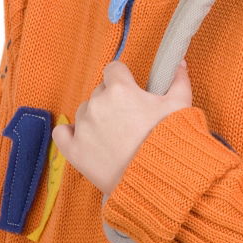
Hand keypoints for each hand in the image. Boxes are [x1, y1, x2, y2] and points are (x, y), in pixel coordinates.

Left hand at [52, 58, 192, 197]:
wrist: (160, 179)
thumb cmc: (170, 140)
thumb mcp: (181, 105)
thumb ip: (178, 79)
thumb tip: (179, 63)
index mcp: (120, 89)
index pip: (113, 69)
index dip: (124, 79)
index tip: (131, 92)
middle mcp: (97, 104)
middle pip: (99, 91)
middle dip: (112, 100)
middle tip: (129, 119)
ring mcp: (83, 127)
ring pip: (84, 111)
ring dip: (95, 117)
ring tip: (114, 135)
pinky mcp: (75, 150)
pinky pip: (61, 133)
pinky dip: (70, 134)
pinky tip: (85, 138)